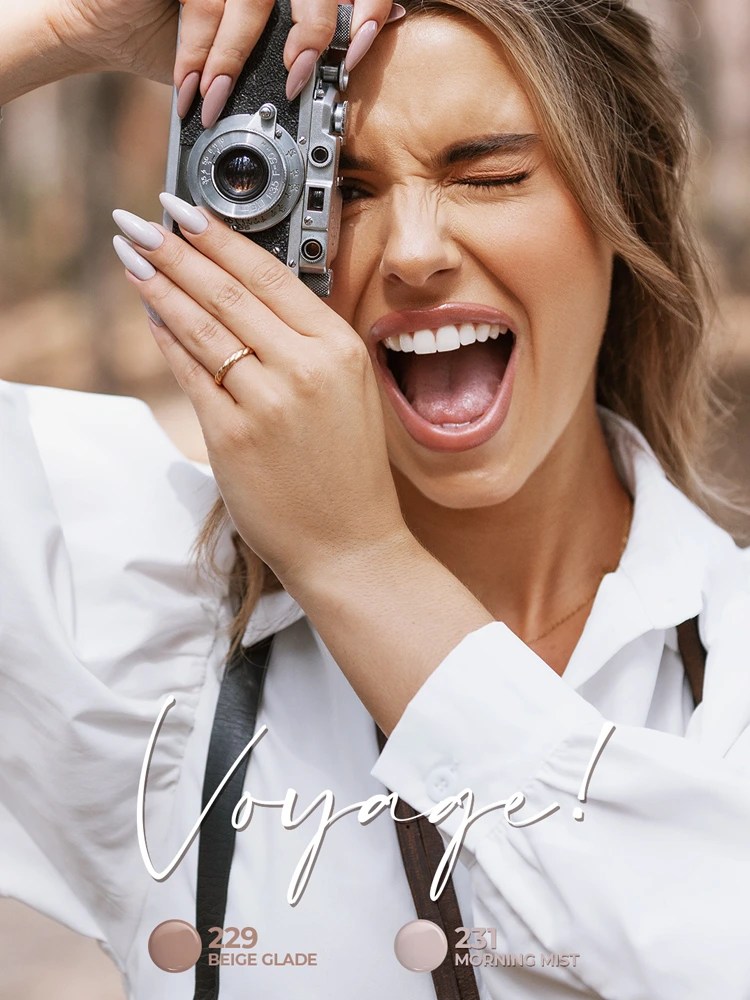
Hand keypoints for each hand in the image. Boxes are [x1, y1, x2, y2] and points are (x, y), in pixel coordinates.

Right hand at [39, 0, 402, 122]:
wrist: (112, 25)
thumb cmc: (182, 40)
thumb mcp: (252, 54)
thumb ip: (296, 51)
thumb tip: (346, 66)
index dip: (365, 12)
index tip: (354, 57)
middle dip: (311, 34)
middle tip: (296, 82)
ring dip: (235, 56)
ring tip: (219, 100)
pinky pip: (205, 3)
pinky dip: (199, 51)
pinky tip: (192, 87)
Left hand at [112, 196, 409, 590]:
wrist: (349, 542)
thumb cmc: (350, 471)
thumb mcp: (350, 391)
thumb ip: (308, 342)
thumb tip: (248, 296)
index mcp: (339, 348)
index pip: (270, 275)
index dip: (220, 238)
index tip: (189, 212)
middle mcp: (305, 368)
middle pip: (228, 292)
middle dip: (176, 250)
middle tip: (142, 221)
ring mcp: (267, 401)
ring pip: (202, 326)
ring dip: (160, 284)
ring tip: (132, 255)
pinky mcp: (233, 435)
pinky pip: (191, 372)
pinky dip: (167, 339)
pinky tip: (151, 313)